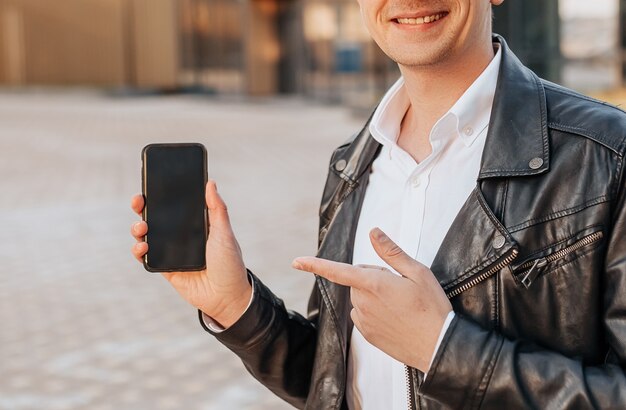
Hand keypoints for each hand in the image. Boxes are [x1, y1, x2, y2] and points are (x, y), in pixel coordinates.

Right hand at [130, 180, 251, 327]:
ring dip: (138, 229)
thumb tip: (210, 183)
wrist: (226, 296)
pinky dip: (140, 251)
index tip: (151, 186)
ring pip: (147, 236)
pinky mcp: (165, 268)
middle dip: (143, 208)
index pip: (175, 206)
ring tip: (141, 227)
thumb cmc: (230, 263)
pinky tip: (142, 247)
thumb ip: (217, 209)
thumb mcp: (225, 233)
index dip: (161, 196)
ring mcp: (171, 252)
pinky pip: (147, 258)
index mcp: (195, 224)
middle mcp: (181, 236)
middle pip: (156, 218)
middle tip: (138, 202)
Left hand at [292, 228, 451, 371]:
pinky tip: (395, 318)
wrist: (439, 346)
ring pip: (360, 299)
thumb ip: (391, 251)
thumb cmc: (432, 307)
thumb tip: (373, 231)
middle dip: (373, 278)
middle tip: (400, 287)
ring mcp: (364, 321)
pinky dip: (374, 313)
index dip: (314, 264)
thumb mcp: (418, 272)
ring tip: (401, 305)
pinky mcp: (368, 336)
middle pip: (357, 280)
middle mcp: (363, 303)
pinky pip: (363, 316)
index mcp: (374, 284)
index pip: (338, 270)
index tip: (295, 262)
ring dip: (374, 296)